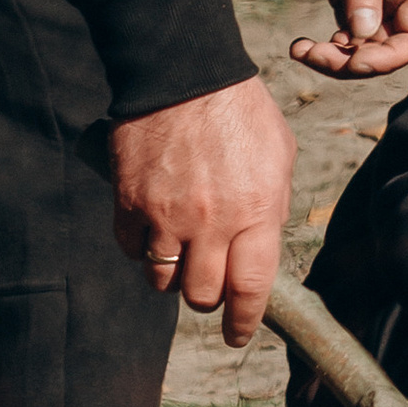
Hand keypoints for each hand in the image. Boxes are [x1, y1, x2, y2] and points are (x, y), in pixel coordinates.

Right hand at [112, 76, 294, 346]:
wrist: (183, 71)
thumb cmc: (240, 111)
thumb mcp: (278, 157)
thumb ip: (272, 208)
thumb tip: (259, 251)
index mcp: (256, 210)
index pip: (251, 290)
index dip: (244, 322)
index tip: (238, 335)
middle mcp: (211, 221)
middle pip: (202, 295)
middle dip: (207, 297)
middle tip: (208, 282)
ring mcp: (166, 214)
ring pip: (163, 280)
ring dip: (172, 275)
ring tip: (181, 252)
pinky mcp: (129, 201)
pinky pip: (131, 250)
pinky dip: (141, 249)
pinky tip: (153, 230)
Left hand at [291, 0, 407, 77]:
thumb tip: (363, 34)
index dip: (388, 58)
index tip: (354, 61)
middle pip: (390, 51)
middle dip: (354, 62)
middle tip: (314, 55)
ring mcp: (383, 5)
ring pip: (368, 51)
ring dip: (337, 59)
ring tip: (302, 50)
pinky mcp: (358, 6)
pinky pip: (351, 41)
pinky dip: (331, 49)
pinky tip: (306, 45)